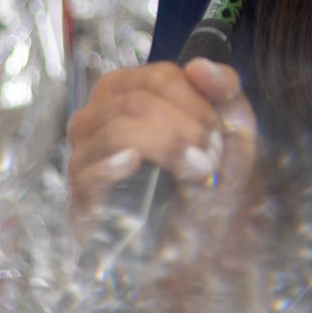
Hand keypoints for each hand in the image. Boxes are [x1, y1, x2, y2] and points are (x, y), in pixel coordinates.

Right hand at [66, 58, 257, 226]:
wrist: (201, 247)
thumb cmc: (210, 183)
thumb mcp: (232, 131)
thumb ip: (225, 90)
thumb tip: (201, 65)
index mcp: (130, 93)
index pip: (159, 76)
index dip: (197, 103)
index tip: (219, 135)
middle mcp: (99, 117)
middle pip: (139, 101)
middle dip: (186, 129)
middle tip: (210, 160)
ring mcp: (84, 156)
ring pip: (119, 128)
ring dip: (169, 148)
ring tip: (196, 173)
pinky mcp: (79, 197)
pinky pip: (89, 169)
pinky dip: (117, 165)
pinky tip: (136, 166)